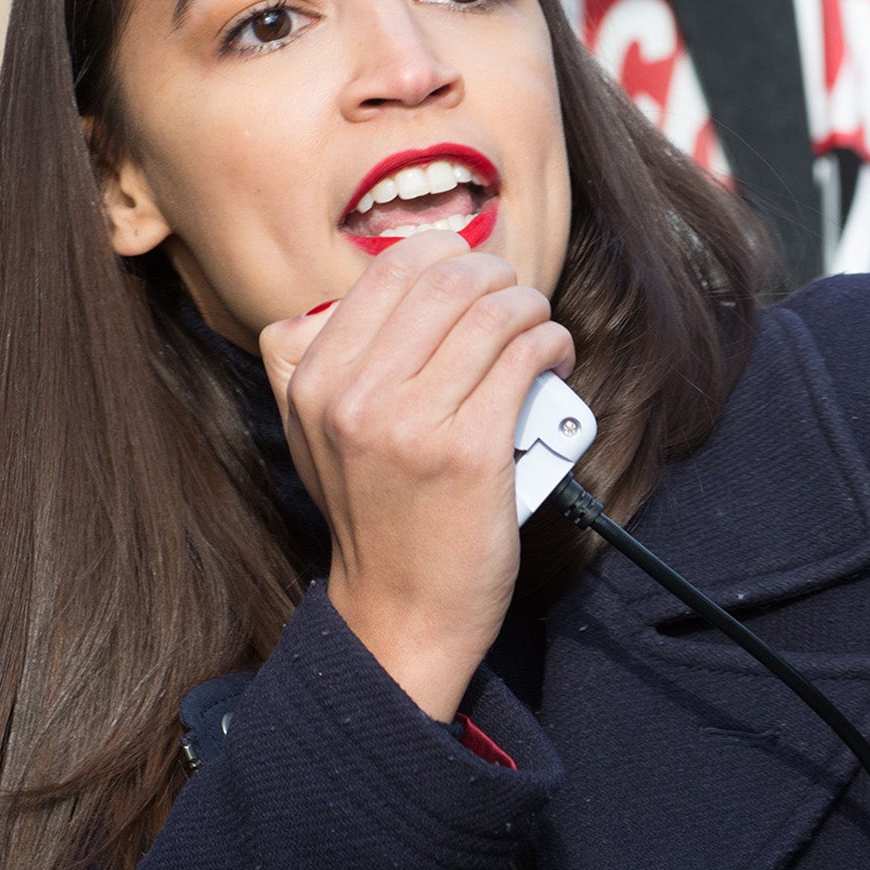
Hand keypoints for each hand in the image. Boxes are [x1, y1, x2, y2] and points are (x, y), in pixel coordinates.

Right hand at [257, 233, 574, 720]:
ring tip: (540, 330)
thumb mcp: (316, 435)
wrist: (401, 612)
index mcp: (314, 381)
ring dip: (532, 308)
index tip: (472, 276)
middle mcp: (354, 396)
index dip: (445, 257)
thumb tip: (385, 287)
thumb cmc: (377, 518)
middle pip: (445, 281)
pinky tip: (555, 358)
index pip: (389, 272)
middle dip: (496, 276)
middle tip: (515, 299)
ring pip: (493, 313)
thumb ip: (328, 360)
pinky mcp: (470, 452)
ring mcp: (411, 424)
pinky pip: (525, 357)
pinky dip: (552, 344)